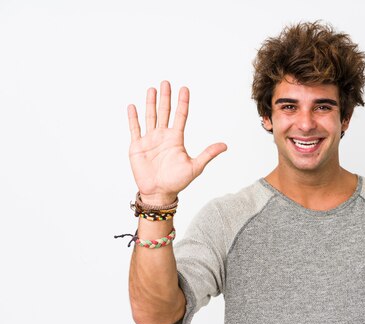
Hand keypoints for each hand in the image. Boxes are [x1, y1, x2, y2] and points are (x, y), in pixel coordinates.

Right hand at [127, 80, 226, 204]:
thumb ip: (208, 154)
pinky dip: (133, 118)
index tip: (184, 88)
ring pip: (150, 117)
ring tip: (152, 89)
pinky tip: (133, 106)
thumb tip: (225, 145)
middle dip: (166, 97)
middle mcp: (163, 136)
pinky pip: (135, 129)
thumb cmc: (177, 182)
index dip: (182, 103)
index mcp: (176, 139)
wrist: (159, 193)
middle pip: (164, 112)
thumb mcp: (195, 167)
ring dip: (150, 103)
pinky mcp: (137, 147)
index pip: (180, 116)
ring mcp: (149, 140)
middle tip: (166, 82)